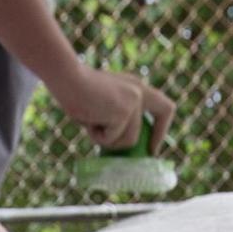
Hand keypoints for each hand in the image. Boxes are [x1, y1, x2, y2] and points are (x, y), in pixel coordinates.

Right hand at [49, 63, 174, 150]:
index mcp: (134, 86)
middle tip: (149, 154)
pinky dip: (98, 137)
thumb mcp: (101, 105)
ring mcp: (134, 101)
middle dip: (159, 135)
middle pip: (166, 110)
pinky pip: (112, 140)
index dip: (161, 127)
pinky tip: (88, 122)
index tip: (152, 146)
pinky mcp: (124, 112)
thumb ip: (114, 118)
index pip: (161, 105)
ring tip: (92, 126)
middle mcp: (139, 91)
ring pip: (129, 140)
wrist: (66, 78)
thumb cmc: (74, 92)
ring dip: (109, 141)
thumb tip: (118, 146)